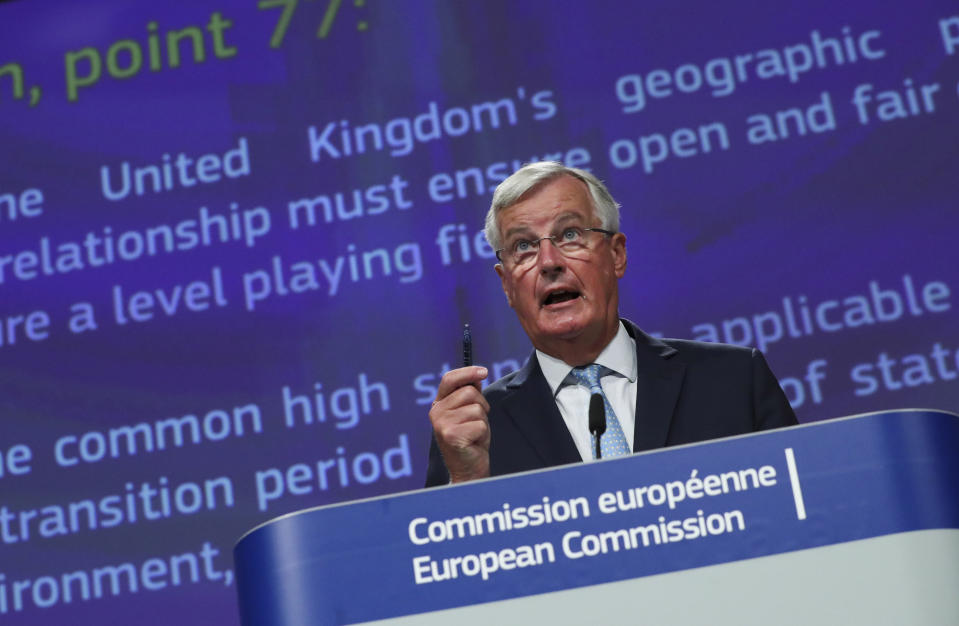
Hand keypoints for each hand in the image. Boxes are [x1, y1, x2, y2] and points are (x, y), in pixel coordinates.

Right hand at [429, 366, 490, 482]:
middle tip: (476, 422)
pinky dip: (484, 434)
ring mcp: (442, 424)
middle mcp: (436, 413)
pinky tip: (474, 442)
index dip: (467, 372)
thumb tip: (476, 376)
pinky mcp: (452, 435)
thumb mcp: (469, 414)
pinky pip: (480, 424)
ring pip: (477, 408)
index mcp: (439, 405)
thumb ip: (469, 395)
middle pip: (470, 392)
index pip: (450, 379)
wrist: (468, 470)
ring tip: (474, 433)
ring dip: (483, 421)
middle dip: (481, 405)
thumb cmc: (470, 441)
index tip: (483, 372)